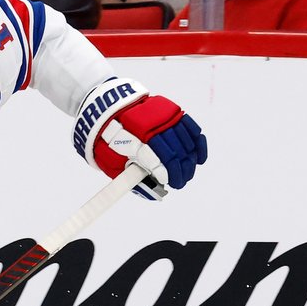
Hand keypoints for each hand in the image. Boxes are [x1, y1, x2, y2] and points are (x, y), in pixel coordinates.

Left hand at [73, 77, 207, 199]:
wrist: (108, 110)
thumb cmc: (110, 143)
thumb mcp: (110, 162)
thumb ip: (130, 178)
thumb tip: (155, 195)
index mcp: (131, 139)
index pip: (156, 159)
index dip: (167, 173)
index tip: (170, 183)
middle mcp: (149, 125)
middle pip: (173, 151)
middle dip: (180, 171)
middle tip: (180, 183)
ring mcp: (162, 116)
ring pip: (184, 141)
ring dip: (190, 160)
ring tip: (187, 173)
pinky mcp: (171, 110)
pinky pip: (190, 127)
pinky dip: (197, 143)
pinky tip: (198, 158)